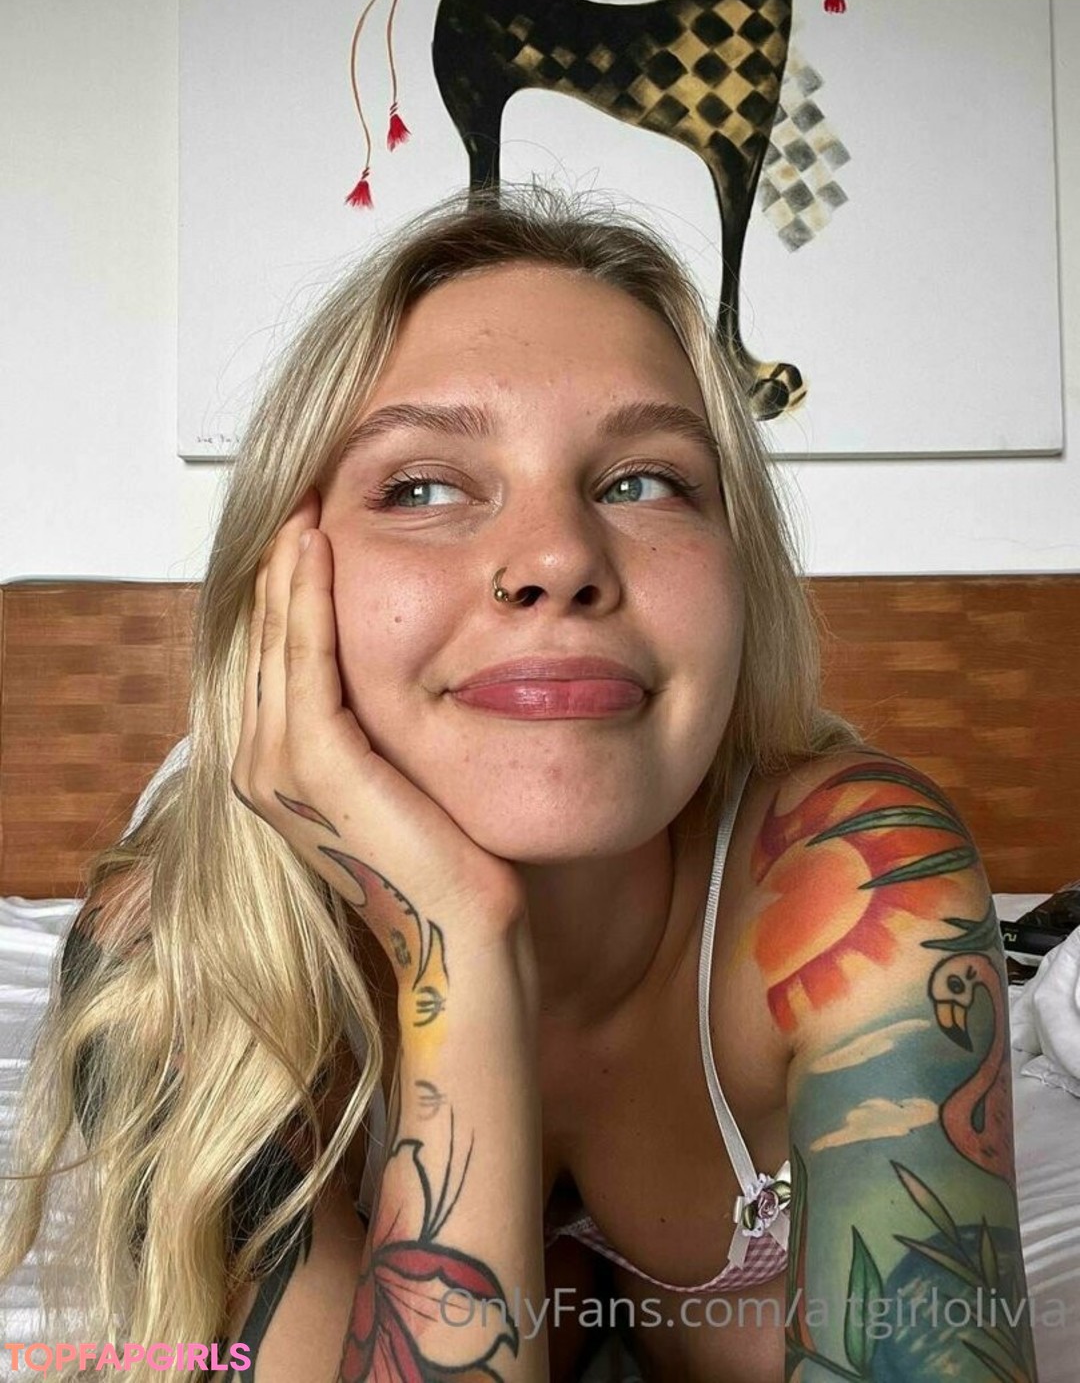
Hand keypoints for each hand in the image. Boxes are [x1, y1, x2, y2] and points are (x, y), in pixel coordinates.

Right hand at [230, 488, 531, 988]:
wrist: (469, 944)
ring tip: (309, 505)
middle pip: (264, 639)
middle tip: (306, 493)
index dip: (291, 587)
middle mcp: (266, 768)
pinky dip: (307, 604)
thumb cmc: (453, 863)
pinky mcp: (317, 771)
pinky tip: (321, 551)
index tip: (317, 521)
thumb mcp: (409, 775)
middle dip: (284, 564)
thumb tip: (411, 666)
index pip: (277, 655)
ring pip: (275, 642)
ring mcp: (282, 772)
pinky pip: (304, 665)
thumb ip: (385, 725)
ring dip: (288, 568)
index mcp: (285, 768)